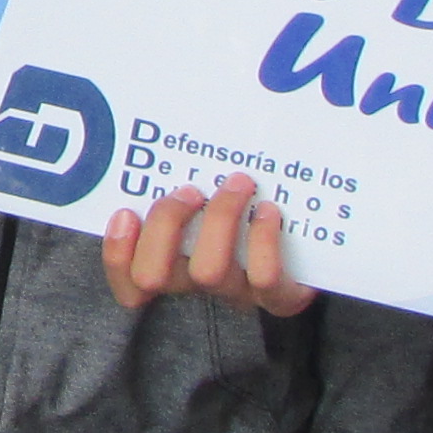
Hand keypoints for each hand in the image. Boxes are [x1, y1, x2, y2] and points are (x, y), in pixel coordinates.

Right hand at [103, 173, 314, 316]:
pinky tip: (270, 210)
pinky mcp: (281, 297)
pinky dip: (263, 240)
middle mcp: (198, 286)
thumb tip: (170, 136)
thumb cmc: (251, 216)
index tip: (125, 213)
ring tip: (238, 183)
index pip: (129, 283)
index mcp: (174, 266)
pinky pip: (264, 277)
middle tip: (189, 190)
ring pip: (208, 272)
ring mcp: (237, 294)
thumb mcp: (210, 202)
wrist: (315, 252)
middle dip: (164, 225)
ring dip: (218, 220)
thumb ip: (185, 184)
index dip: (118, 254)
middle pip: (155, 275)